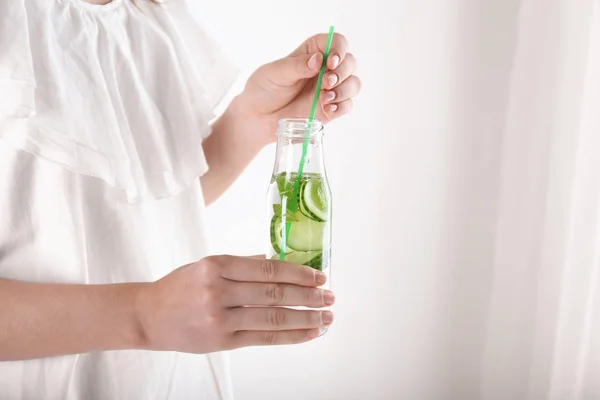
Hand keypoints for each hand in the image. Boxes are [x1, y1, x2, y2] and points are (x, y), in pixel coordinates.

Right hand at [137, 255, 334, 352]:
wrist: (148, 316)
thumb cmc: (180, 286)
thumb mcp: (207, 265)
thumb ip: (244, 264)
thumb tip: (281, 262)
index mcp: (216, 266)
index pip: (267, 269)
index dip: (298, 273)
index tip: (319, 277)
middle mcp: (218, 291)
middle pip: (274, 293)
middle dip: (308, 296)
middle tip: (329, 297)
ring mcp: (220, 318)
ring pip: (273, 318)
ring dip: (305, 318)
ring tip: (326, 317)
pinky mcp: (222, 341)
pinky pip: (263, 338)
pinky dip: (290, 336)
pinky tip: (308, 332)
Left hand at [235, 32, 360, 143]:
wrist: (257, 118)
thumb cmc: (263, 90)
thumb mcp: (275, 73)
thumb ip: (296, 66)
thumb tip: (318, 59)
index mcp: (312, 52)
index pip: (335, 42)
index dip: (339, 49)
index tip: (330, 62)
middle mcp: (325, 69)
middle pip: (349, 62)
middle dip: (342, 72)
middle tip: (326, 83)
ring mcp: (329, 90)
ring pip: (353, 83)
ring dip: (345, 89)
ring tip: (326, 98)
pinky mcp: (330, 109)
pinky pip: (347, 105)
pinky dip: (342, 106)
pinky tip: (328, 108)